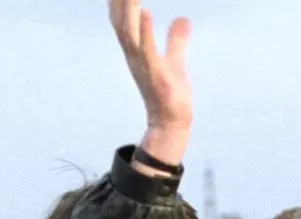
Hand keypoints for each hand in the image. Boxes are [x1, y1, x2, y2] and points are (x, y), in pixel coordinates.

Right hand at [108, 2, 192, 167]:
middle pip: (120, 22)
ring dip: (128, 9)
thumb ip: (176, 39)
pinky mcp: (156, 74)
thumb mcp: (175, 60)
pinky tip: (145, 11)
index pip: (121, 20)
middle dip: (117, 2)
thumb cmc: (170, 95)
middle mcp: (134, 56)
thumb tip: (183, 19)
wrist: (172, 124)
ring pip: (129, 32)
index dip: (117, 2)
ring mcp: (143, 65)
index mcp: (136, 51)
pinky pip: (147, 50)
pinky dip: (144, 30)